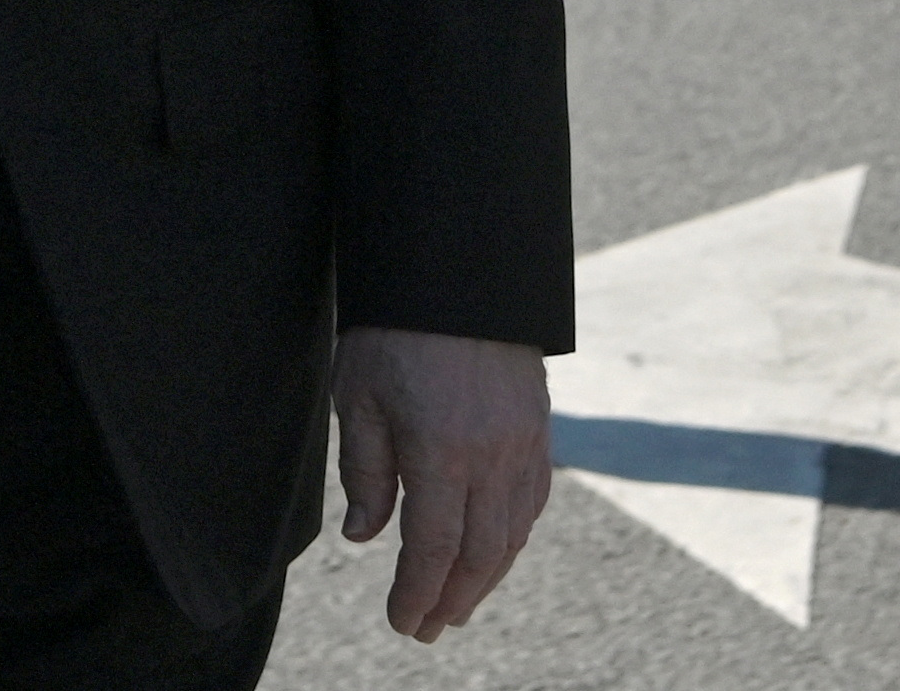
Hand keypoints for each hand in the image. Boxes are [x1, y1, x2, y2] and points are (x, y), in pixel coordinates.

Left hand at [333, 325, 548, 640]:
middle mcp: (492, 458)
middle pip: (479, 554)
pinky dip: (511, 538)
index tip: (402, 622)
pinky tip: (491, 552)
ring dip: (485, 577)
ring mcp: (524, 446)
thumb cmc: (393, 331)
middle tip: (428, 627)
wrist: (457, 272)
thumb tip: (364, 537)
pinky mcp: (540, 431)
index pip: (432, 548)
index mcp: (442, 452)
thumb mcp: (359, 396)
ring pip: (512, 535)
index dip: (417, 593)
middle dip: (452, 598)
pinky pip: (531, 503)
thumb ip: (364, 471)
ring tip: (456, 603)